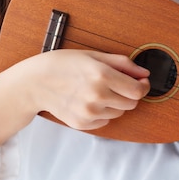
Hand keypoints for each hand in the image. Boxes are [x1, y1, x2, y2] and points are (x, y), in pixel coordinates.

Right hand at [0, 49, 149, 156]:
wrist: (35, 83)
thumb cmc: (63, 64)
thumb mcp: (93, 55)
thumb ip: (123, 63)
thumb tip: (144, 72)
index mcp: (102, 75)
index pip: (138, 90)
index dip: (143, 86)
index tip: (141, 82)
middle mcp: (97, 95)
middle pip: (132, 103)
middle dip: (129, 94)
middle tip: (117, 85)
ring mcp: (90, 112)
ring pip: (120, 113)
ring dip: (116, 103)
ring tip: (98, 91)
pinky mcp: (83, 124)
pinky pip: (105, 121)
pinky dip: (103, 112)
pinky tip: (89, 100)